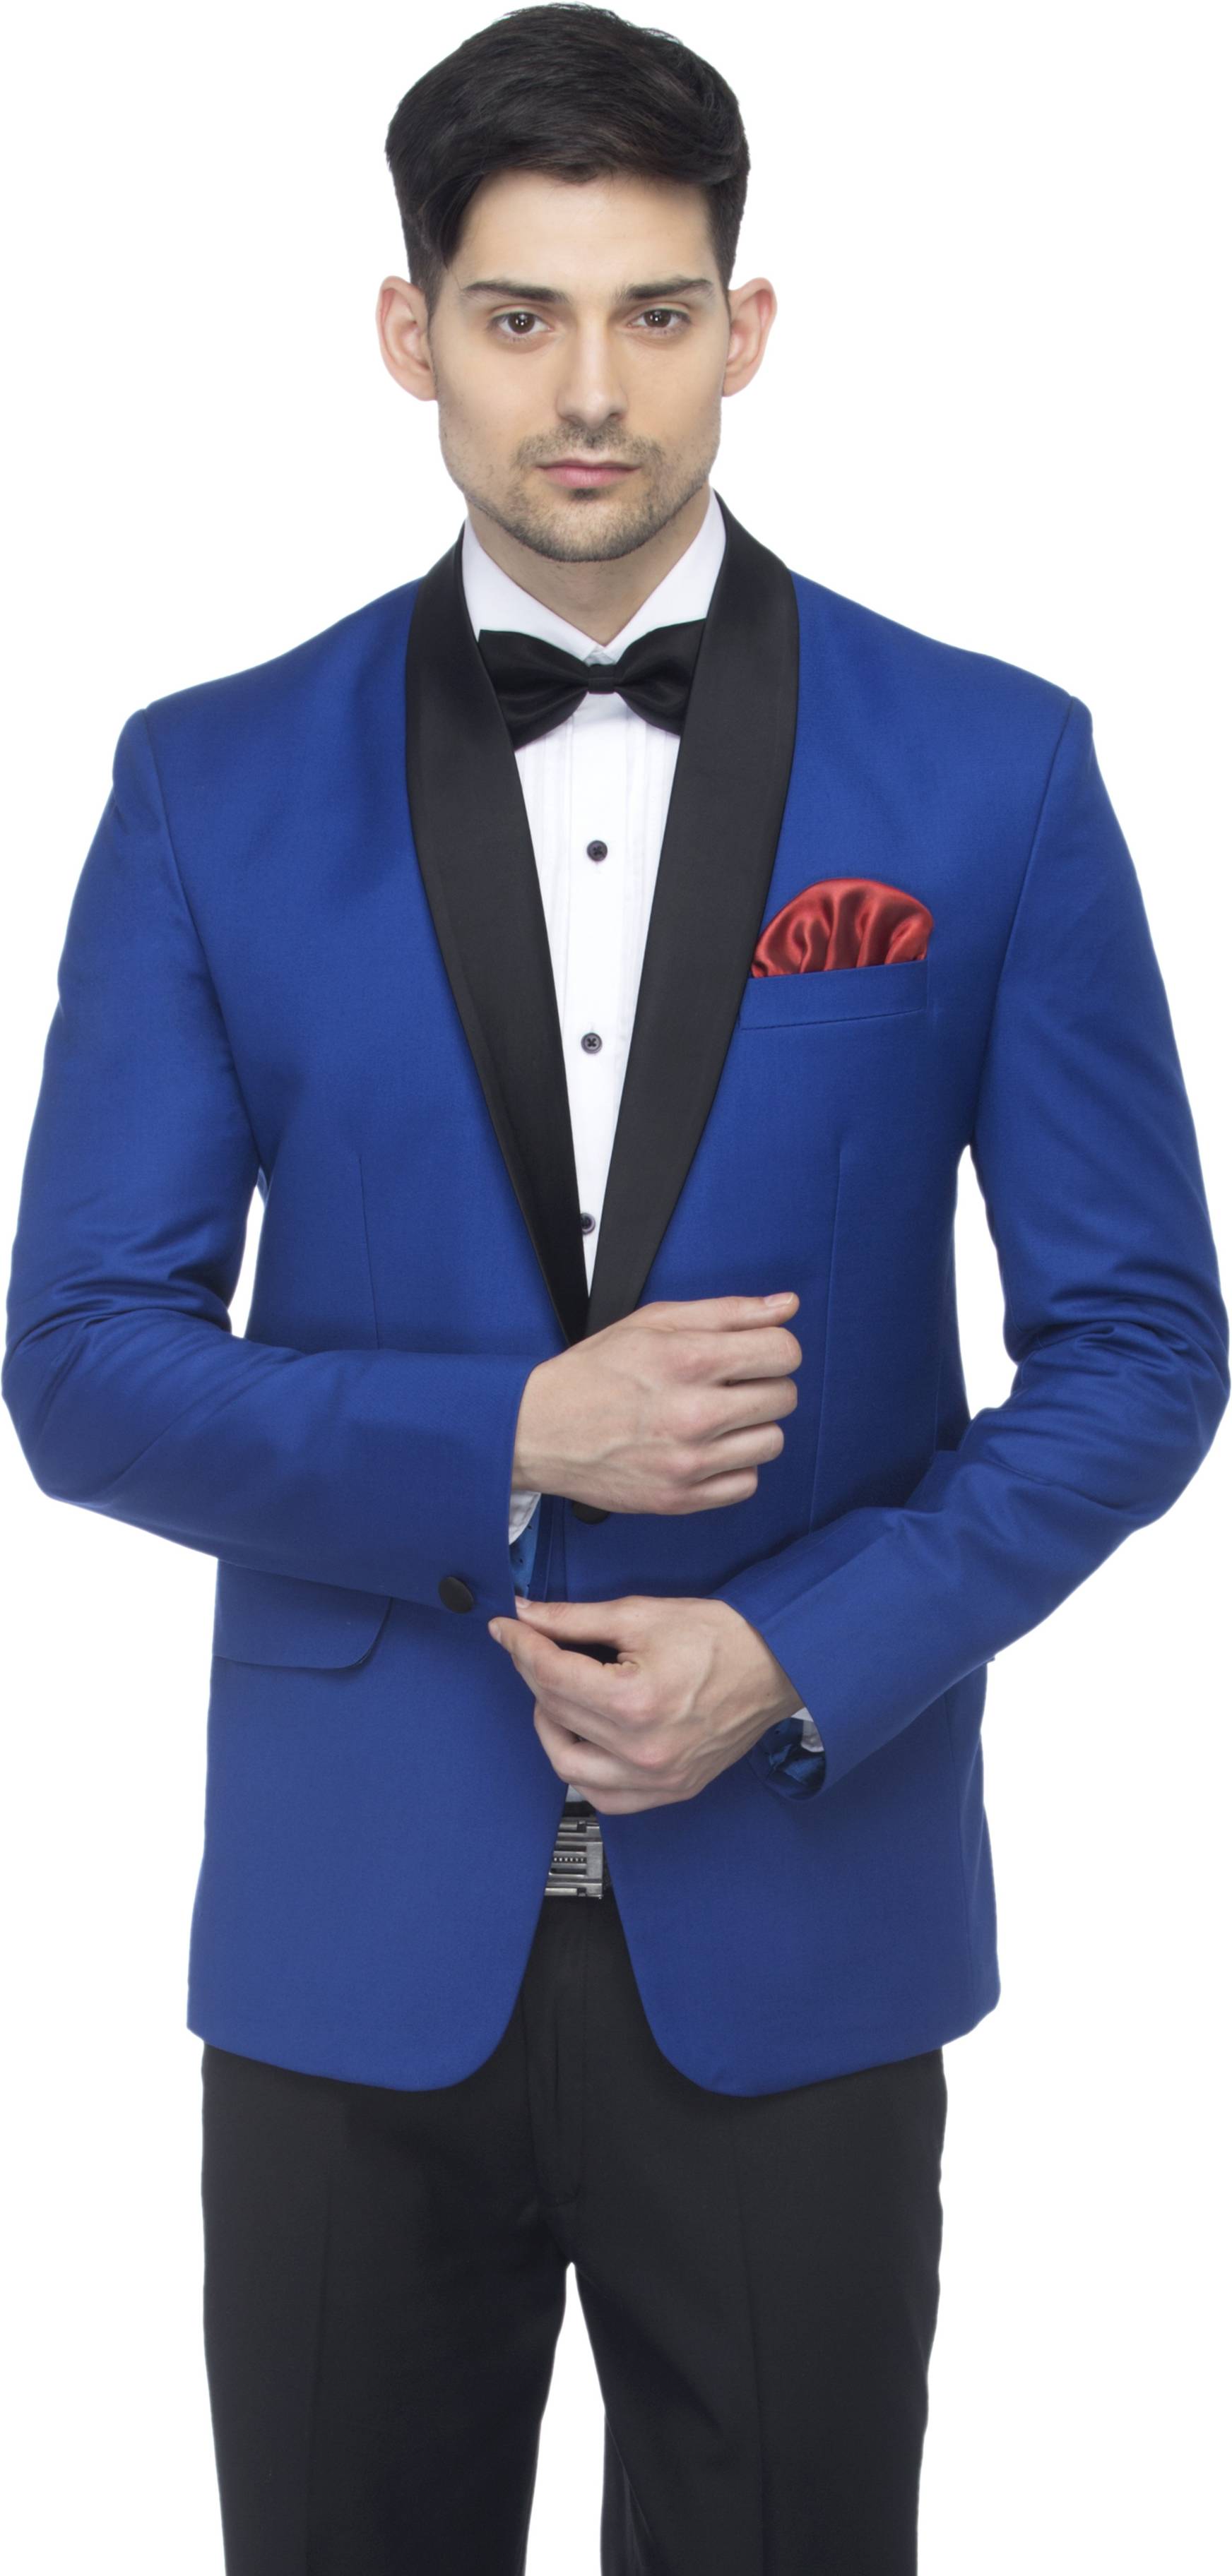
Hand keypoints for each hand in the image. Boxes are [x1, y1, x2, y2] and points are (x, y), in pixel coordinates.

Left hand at [487, 1592, 804, 1811]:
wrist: (778, 1666)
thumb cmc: (722, 1637)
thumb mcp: (642, 1614)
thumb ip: (575, 1619)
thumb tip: (527, 1615)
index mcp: (634, 1702)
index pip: (550, 1674)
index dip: (520, 1645)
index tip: (505, 1628)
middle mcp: (642, 1751)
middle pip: (554, 1713)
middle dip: (532, 1674)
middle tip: (531, 1647)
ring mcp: (657, 1779)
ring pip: (569, 1767)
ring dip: (550, 1728)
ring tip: (559, 1695)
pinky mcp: (670, 1790)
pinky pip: (605, 1797)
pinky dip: (584, 1770)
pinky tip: (584, 1736)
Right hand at [511, 1292, 801, 1516]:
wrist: (538, 1431)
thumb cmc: (594, 1372)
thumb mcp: (655, 1323)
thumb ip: (727, 1312)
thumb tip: (786, 1306)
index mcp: (687, 1360)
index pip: (782, 1352)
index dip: (775, 1347)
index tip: (756, 1353)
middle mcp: (692, 1414)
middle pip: (784, 1397)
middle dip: (764, 1384)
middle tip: (729, 1384)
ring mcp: (688, 1462)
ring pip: (772, 1441)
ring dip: (752, 1426)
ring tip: (716, 1417)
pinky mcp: (681, 1498)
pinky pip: (747, 1483)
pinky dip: (735, 1465)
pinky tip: (707, 1448)